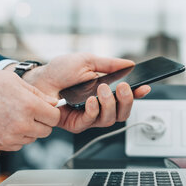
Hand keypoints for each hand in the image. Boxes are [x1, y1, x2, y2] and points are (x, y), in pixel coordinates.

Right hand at [0, 67, 59, 150]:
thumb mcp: (13, 80)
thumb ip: (38, 94)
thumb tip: (52, 102)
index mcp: (29, 106)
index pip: (55, 117)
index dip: (52, 111)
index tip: (47, 109)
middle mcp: (21, 124)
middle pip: (46, 130)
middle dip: (42, 121)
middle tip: (31, 112)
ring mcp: (9, 137)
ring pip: (32, 139)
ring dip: (29, 130)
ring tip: (15, 116)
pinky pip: (18, 145)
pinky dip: (17, 137)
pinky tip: (7, 124)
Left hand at [22, 53, 150, 132]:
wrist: (39, 79)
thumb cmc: (60, 70)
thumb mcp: (88, 61)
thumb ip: (109, 64)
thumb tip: (129, 63)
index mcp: (105, 92)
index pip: (127, 98)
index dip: (138, 95)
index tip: (145, 87)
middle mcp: (100, 106)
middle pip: (123, 113)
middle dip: (127, 101)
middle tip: (122, 88)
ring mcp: (89, 116)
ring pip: (110, 120)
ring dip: (109, 105)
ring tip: (102, 90)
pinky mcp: (76, 124)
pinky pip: (90, 123)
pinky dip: (93, 112)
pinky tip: (90, 101)